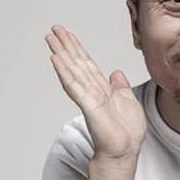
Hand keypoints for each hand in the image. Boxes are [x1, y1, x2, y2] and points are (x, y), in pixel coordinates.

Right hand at [45, 25, 146, 159]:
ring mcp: (89, 98)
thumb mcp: (128, 101)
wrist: (126, 150)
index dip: (77, 49)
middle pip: (77, 64)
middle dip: (66, 46)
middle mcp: (93, 90)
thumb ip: (120, 87)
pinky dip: (65, 73)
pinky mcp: (89, 106)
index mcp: (103, 88)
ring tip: (51, 39)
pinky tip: (56, 60)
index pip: (87, 64)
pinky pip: (75, 87)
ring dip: (62, 54)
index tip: (68, 35)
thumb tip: (115, 72)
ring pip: (73, 71)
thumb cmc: (126, 131)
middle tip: (53, 30)